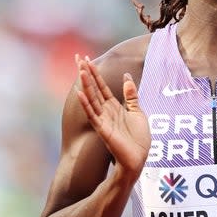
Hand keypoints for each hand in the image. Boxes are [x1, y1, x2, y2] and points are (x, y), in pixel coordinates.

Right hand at [75, 54, 149, 175]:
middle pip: (94, 88)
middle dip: (87, 73)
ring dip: (86, 84)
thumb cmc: (138, 138)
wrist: (138, 158)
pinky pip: (93, 115)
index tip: (87, 59)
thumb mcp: (137, 112)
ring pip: (92, 99)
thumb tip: (127, 76)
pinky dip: (86, 104)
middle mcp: (106, 111)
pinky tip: (80, 93)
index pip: (101, 86)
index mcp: (114, 106)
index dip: (95, 72)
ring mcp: (103, 120)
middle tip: (78, 58)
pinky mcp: (103, 130)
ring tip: (80, 70)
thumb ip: (131, 95)